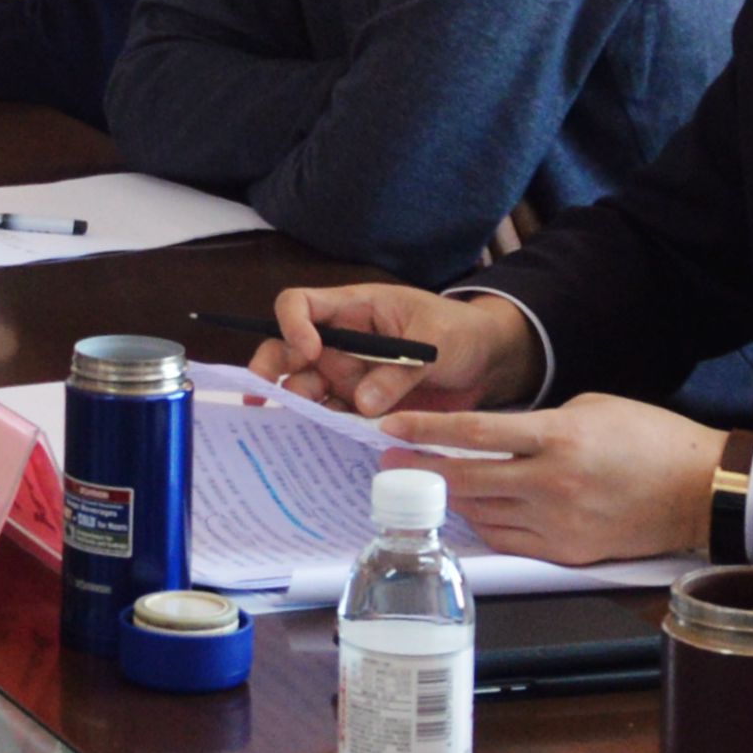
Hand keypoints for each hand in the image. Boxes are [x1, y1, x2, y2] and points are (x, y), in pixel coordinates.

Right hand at [254, 282, 530, 419]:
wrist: (487, 362)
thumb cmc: (458, 332)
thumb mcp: (434, 341)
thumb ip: (399, 370)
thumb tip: (363, 404)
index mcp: (352, 310)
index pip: (301, 304)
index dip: (293, 324)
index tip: (309, 351)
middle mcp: (340, 343)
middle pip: (288, 351)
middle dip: (272, 372)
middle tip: (265, 396)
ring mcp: (348, 377)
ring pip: (307, 390)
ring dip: (300, 406)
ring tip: (302, 428)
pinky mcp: (360, 407)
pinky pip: (335, 419)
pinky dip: (327, 432)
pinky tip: (321, 448)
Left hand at [403, 393, 717, 564]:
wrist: (701, 491)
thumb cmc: (650, 439)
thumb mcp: (590, 408)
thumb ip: (539, 424)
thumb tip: (497, 438)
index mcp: (558, 437)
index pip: (475, 434)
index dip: (427, 432)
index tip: (391, 429)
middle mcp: (553, 483)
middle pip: (468, 480)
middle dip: (421, 471)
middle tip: (389, 464)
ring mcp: (560, 523)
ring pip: (484, 513)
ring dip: (451, 499)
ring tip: (426, 486)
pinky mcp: (569, 552)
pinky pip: (510, 540)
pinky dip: (485, 524)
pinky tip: (472, 510)